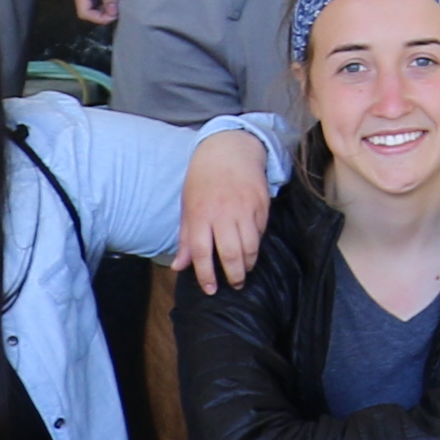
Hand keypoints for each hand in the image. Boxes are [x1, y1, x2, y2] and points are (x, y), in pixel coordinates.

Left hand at [172, 131, 273, 289]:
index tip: (210, 289)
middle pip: (230, 253)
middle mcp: (222, 213)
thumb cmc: (203, 180)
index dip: (206, 274)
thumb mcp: (187, 207)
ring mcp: (244, 208)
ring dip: (249, 263)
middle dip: (234, 275)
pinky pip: (261, 232)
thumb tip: (179, 267)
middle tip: (234, 284)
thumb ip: (186, 239)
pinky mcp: (261, 204)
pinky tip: (251, 248)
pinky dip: (257, 244)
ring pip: (250, 246)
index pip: (201, 251)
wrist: (228, 151)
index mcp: (200, 214)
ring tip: (245, 270)